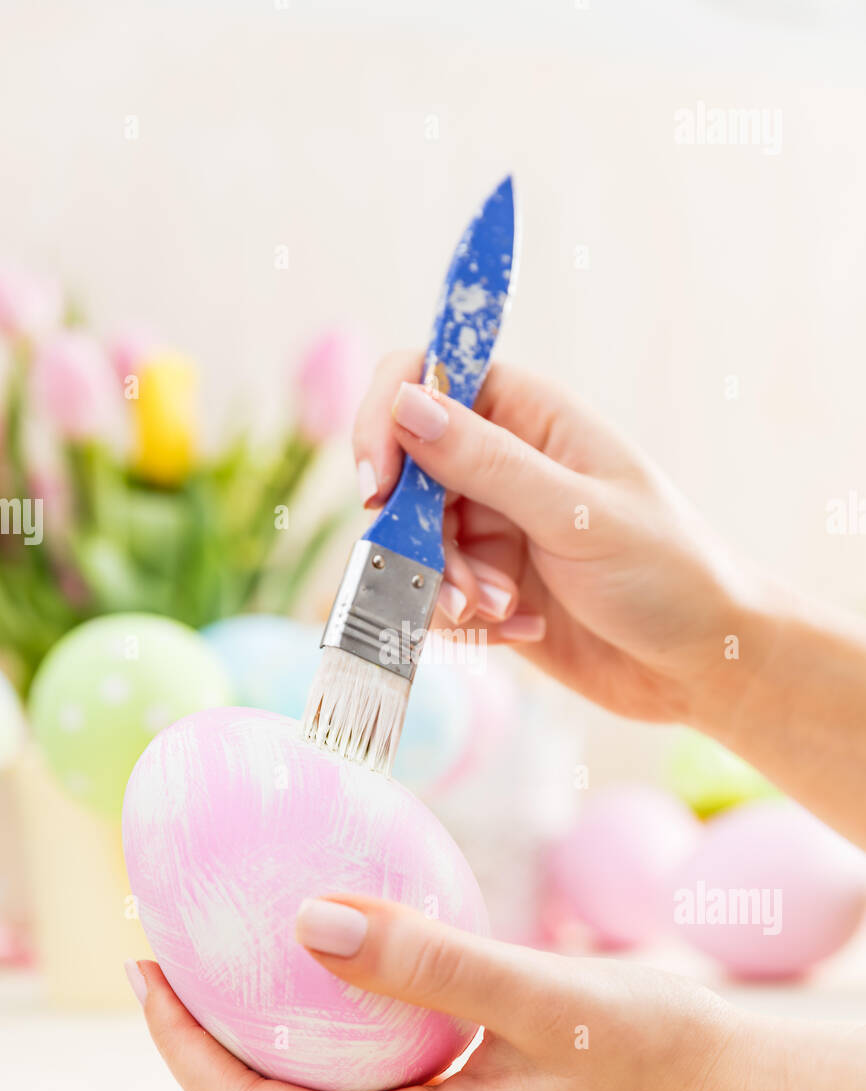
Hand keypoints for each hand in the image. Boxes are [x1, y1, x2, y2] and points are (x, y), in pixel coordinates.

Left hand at [130, 896, 799, 1090]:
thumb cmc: (657, 1061)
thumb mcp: (543, 1000)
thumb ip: (428, 963)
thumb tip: (309, 921)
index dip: (183, 1049)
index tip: (147, 969)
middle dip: (203, 1033)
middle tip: (170, 945)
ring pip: (315, 1086)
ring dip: (262, 1022)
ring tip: (227, 946)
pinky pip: (368, 1065)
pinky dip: (330, 1014)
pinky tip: (335, 955)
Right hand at [352, 352, 761, 723]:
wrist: (702, 665)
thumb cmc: (669, 573)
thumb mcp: (578, 514)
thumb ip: (487, 462)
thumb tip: (405, 403)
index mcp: (530, 416)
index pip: (426, 378)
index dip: (387, 418)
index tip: (379, 483)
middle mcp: (502, 464)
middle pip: (406, 473)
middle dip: (418, 534)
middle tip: (462, 586)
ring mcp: (492, 526)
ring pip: (410, 542)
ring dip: (443, 584)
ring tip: (499, 612)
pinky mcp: (487, 585)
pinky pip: (433, 594)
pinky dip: (463, 620)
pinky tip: (520, 628)